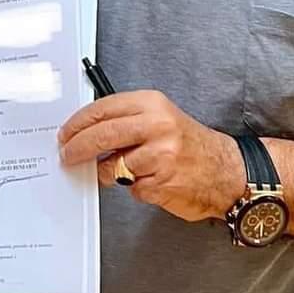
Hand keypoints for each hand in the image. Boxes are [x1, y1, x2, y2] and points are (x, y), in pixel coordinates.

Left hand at [58, 90, 245, 221]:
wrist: (227, 171)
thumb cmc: (189, 144)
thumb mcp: (160, 118)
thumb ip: (127, 120)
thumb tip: (87, 132)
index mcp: (152, 104)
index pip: (103, 109)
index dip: (78, 123)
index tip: (65, 133)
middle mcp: (157, 126)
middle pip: (102, 135)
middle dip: (77, 148)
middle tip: (67, 155)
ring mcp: (160, 156)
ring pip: (113, 167)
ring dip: (111, 173)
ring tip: (127, 171)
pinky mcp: (162, 183)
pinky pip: (132, 188)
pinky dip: (136, 188)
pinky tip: (152, 181)